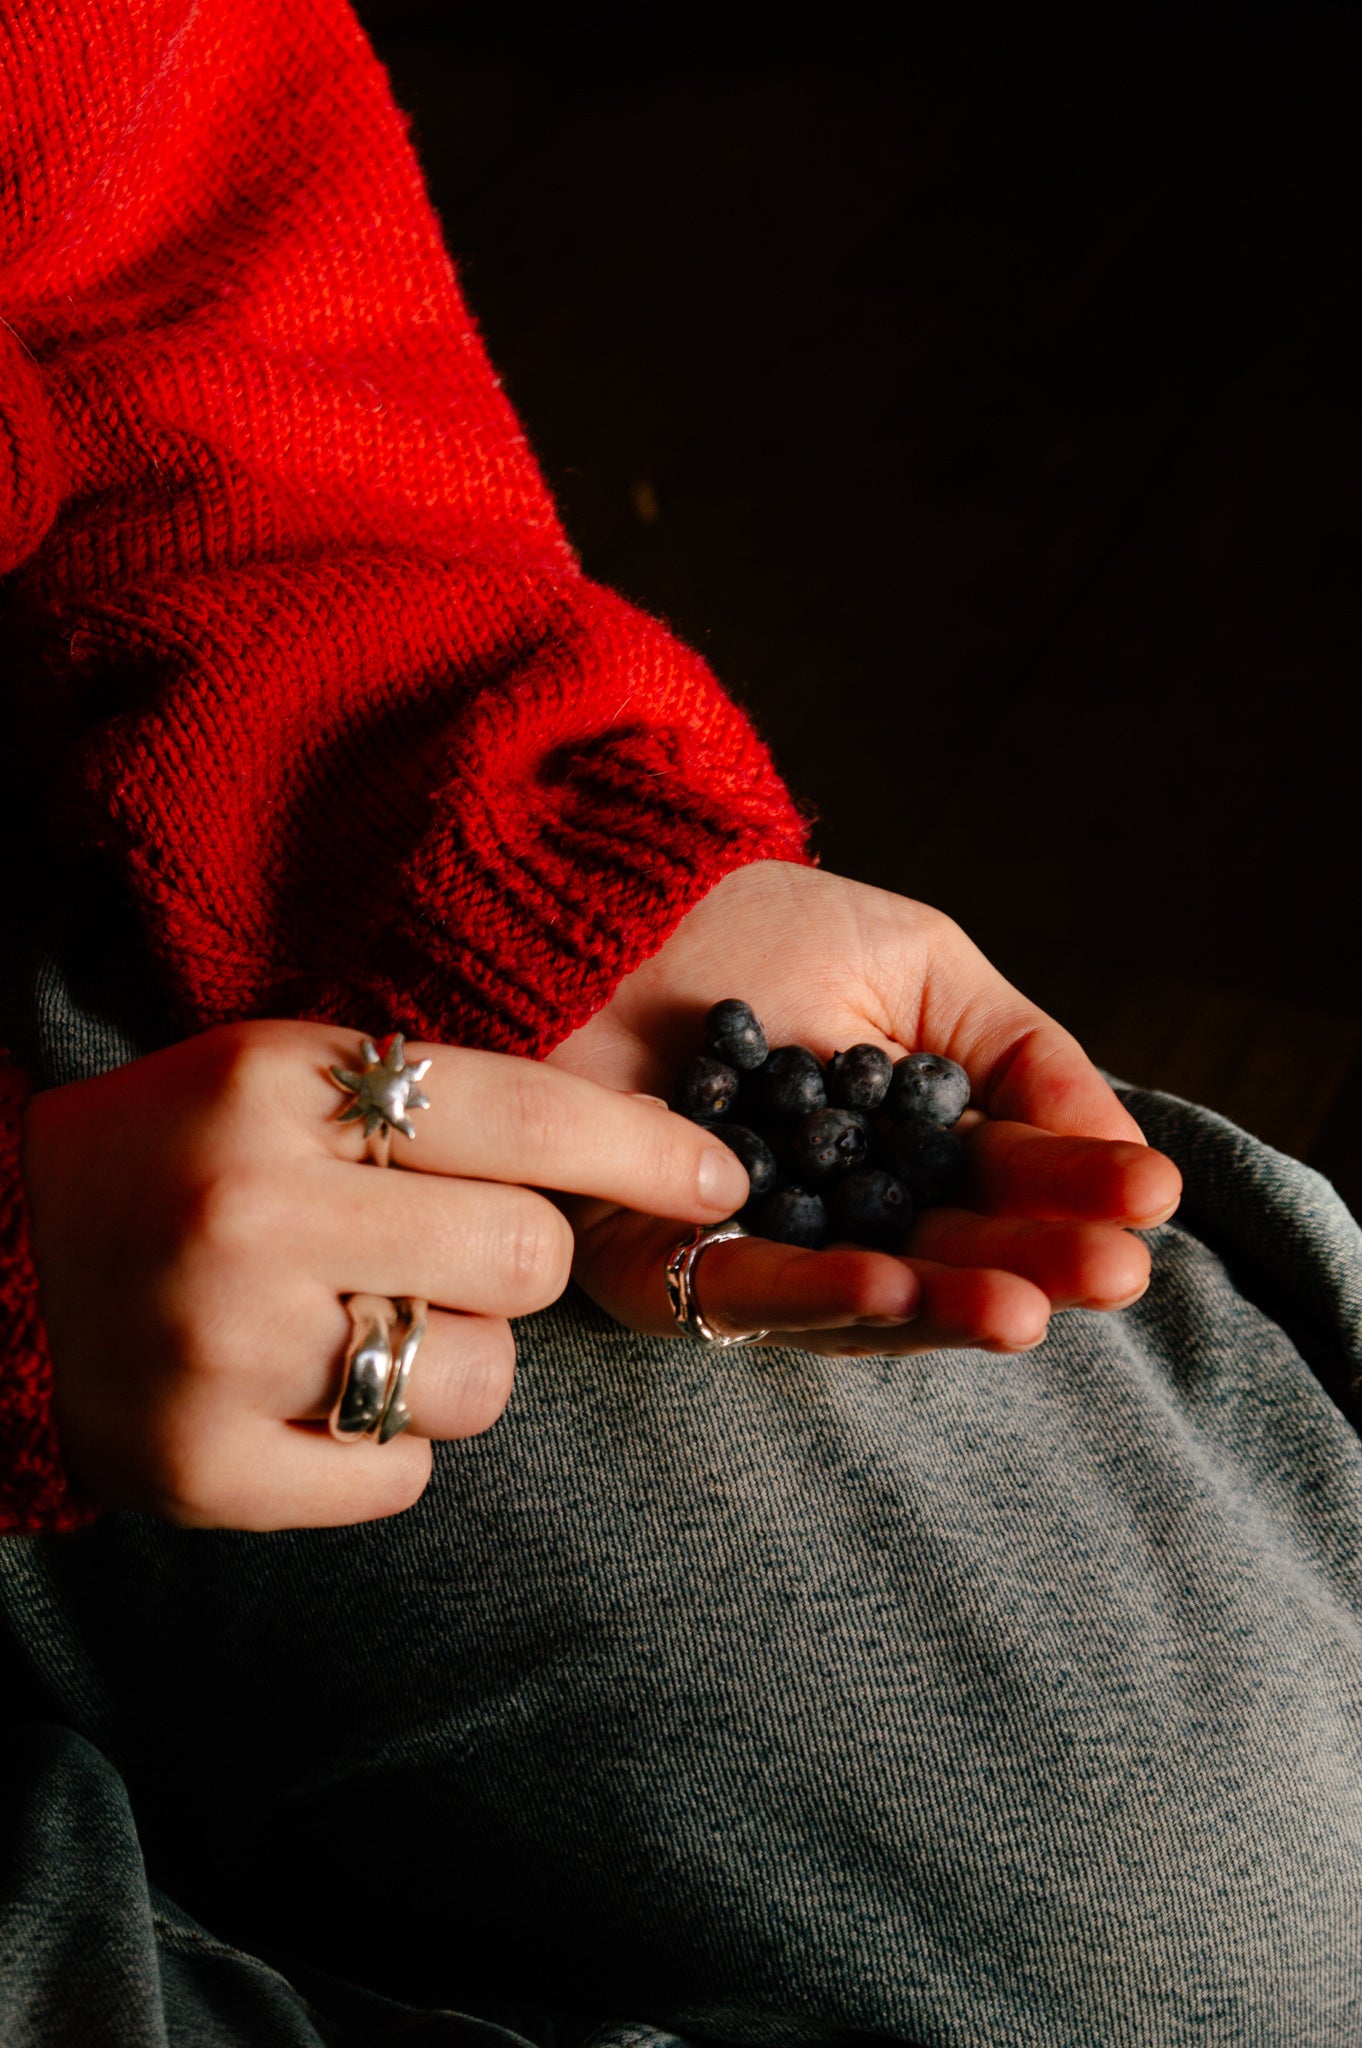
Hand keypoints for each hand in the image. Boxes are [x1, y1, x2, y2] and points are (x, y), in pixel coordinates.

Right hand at [21, 1020, 751, 1527]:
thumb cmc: (181, 1159)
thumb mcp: (285, 1080)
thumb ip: (436, 1103)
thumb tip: (640, 1153)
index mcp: (276, 1085)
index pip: (521, 1110)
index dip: (645, 1150)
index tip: (721, 1181)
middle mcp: (250, 1208)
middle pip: (526, 1258)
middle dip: (514, 1264)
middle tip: (437, 1257)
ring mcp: (220, 1346)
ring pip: (480, 1381)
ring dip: (451, 1361)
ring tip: (353, 1328)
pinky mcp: (200, 1466)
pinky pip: (403, 1477)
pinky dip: (383, 1447)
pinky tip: (306, 1399)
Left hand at [547, 862, 1182, 1355]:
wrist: (609, 900)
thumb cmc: (760, 924)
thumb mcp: (920, 969)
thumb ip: (1019, 1059)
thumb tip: (1128, 1151)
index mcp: (908, 1157)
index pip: (1005, 1192)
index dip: (1076, 1198)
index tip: (1146, 1199)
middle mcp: (842, 1219)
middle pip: (950, 1263)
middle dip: (1035, 1269)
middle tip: (1111, 1272)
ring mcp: (758, 1254)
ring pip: (865, 1304)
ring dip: (947, 1308)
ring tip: (1025, 1306)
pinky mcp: (664, 1275)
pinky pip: (746, 1297)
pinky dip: (819, 1295)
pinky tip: (895, 1285)